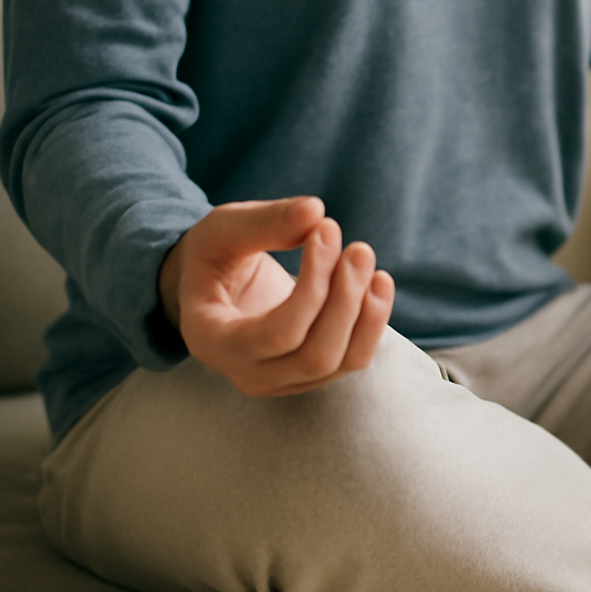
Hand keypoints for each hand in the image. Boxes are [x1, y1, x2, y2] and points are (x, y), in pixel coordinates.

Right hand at [158, 196, 394, 396]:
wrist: (217, 287)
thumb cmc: (215, 256)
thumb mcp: (223, 229)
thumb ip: (263, 221)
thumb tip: (315, 211)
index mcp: (212, 339)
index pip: (278, 335)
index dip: (314, 286)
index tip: (326, 230)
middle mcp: (247, 372)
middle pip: (316, 355)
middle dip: (346, 299)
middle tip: (358, 248)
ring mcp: (282, 380)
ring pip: (343, 361)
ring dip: (367, 310)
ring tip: (365, 259)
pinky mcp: (311, 373)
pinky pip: (354, 357)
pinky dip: (373, 319)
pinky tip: (377, 281)